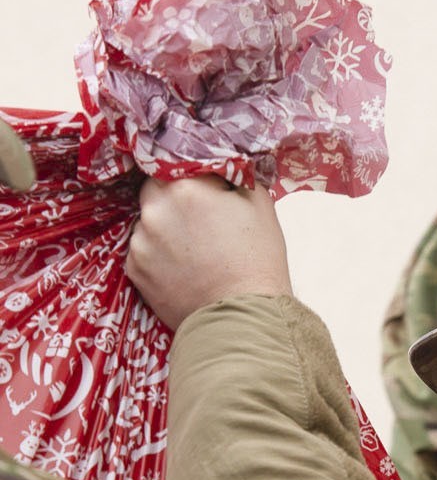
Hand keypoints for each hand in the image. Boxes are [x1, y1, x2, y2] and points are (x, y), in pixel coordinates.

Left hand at [126, 177, 292, 330]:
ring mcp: (140, 242)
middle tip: (199, 221)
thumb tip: (219, 167)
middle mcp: (154, 210)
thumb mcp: (259, 203)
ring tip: (193, 252)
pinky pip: (143, 252)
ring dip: (165, 229)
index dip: (193, 177)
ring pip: (148, 222)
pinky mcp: (135, 270)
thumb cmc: (258, 260)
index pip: (176, 162)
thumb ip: (233, 173)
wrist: (244, 317)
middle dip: (174, 200)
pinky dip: (158, 256)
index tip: (207, 192)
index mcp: (184, 187)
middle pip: (155, 189)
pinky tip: (183, 269)